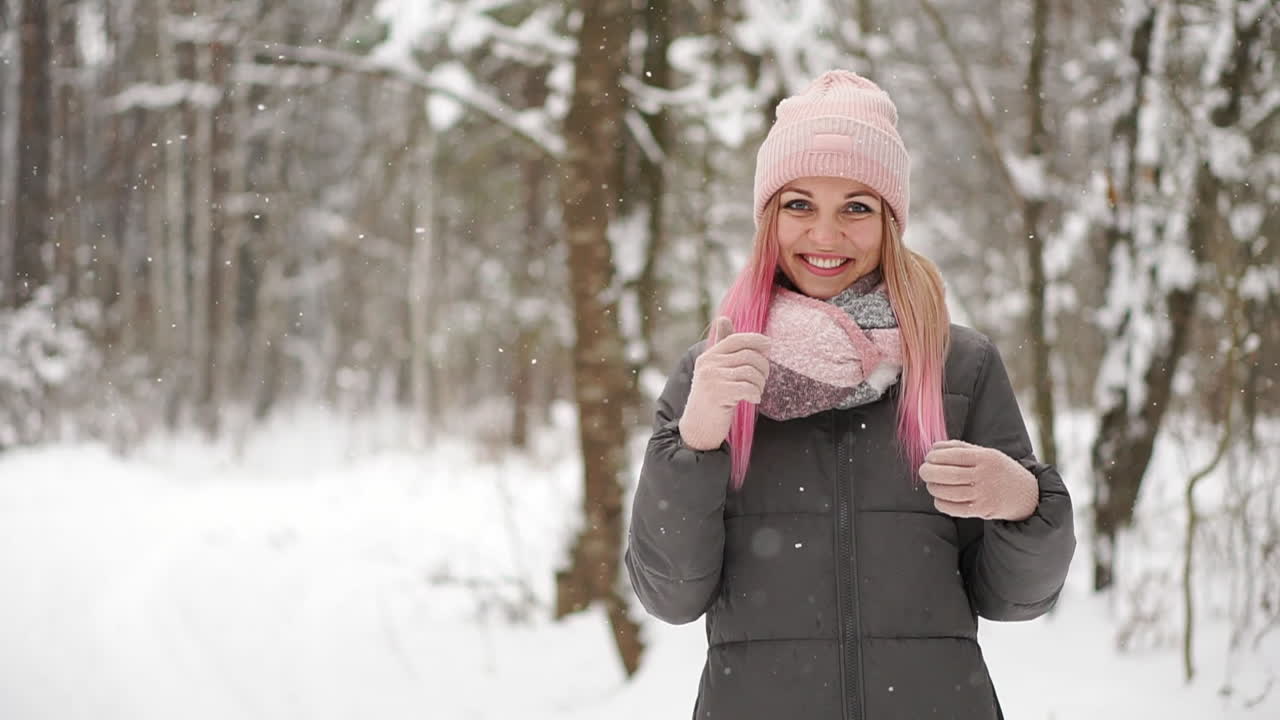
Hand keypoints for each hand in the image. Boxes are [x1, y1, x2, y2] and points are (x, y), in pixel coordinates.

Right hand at [678, 317, 770, 450]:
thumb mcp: (713, 371)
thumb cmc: (711, 400)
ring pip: (751, 372)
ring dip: (760, 383)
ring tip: (756, 391)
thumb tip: (723, 318)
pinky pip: (748, 388)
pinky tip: (753, 399)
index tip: (768, 345)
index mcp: (708, 356)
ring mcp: (712, 378)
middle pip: (748, 355)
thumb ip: (721, 347)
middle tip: (763, 379)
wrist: (697, 429)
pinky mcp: (718, 394)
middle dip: (763, 367)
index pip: (736, 339)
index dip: (756, 339)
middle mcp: (708, 364)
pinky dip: (755, 394)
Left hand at [920, 439, 1039, 520]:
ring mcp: (982, 495)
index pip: (954, 455)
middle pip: (948, 474)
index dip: (936, 456)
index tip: (928, 457)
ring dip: (933, 487)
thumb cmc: (999, 470)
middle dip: (929, 472)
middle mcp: (984, 476)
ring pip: (948, 492)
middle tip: (924, 471)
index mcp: (986, 458)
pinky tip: (939, 497)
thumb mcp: (987, 453)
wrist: (1025, 494)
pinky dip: (940, 503)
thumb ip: (960, 448)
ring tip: (931, 484)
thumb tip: (934, 447)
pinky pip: (953, 508)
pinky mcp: (980, 510)